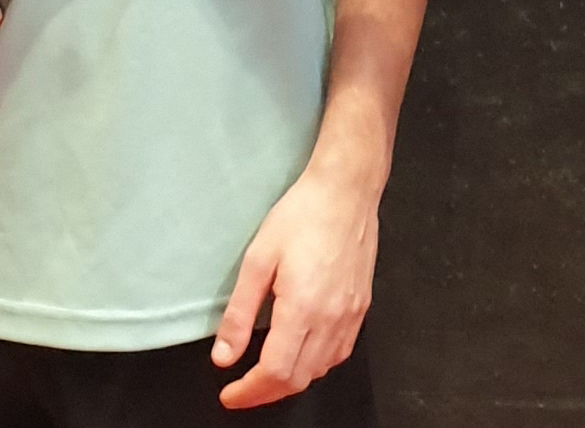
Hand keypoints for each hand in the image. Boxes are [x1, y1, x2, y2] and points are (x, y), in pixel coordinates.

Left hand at [213, 159, 379, 408]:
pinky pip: (340, 352)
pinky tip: (302, 353)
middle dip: (265, 393)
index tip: (230, 394)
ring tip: (267, 373)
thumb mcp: (257, 259)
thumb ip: (239, 314)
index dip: (248, 392)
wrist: (346, 189)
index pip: (274, 374)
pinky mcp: (361, 305)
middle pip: (297, 380)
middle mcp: (331, 318)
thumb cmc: (303, 214)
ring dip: (291, 380)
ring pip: (320, 370)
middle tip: (242, 388)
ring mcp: (350, 314)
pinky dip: (317, 364)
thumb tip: (223, 355)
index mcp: (303, 308)